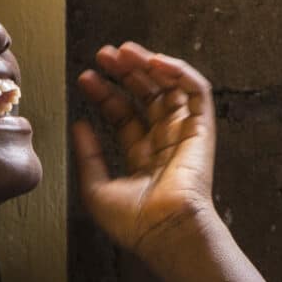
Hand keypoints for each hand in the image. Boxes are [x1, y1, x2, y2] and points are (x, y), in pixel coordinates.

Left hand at [72, 41, 222, 262]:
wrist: (165, 230)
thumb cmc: (134, 222)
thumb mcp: (96, 187)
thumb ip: (88, 154)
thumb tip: (79, 124)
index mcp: (142, 156)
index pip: (123, 114)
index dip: (104, 93)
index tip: (86, 78)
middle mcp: (164, 141)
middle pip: (146, 95)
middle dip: (125, 72)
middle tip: (104, 55)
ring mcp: (184, 133)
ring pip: (170, 87)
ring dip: (149, 65)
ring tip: (125, 51)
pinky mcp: (202, 129)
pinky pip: (198, 92)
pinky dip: (180, 72)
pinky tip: (155, 61)